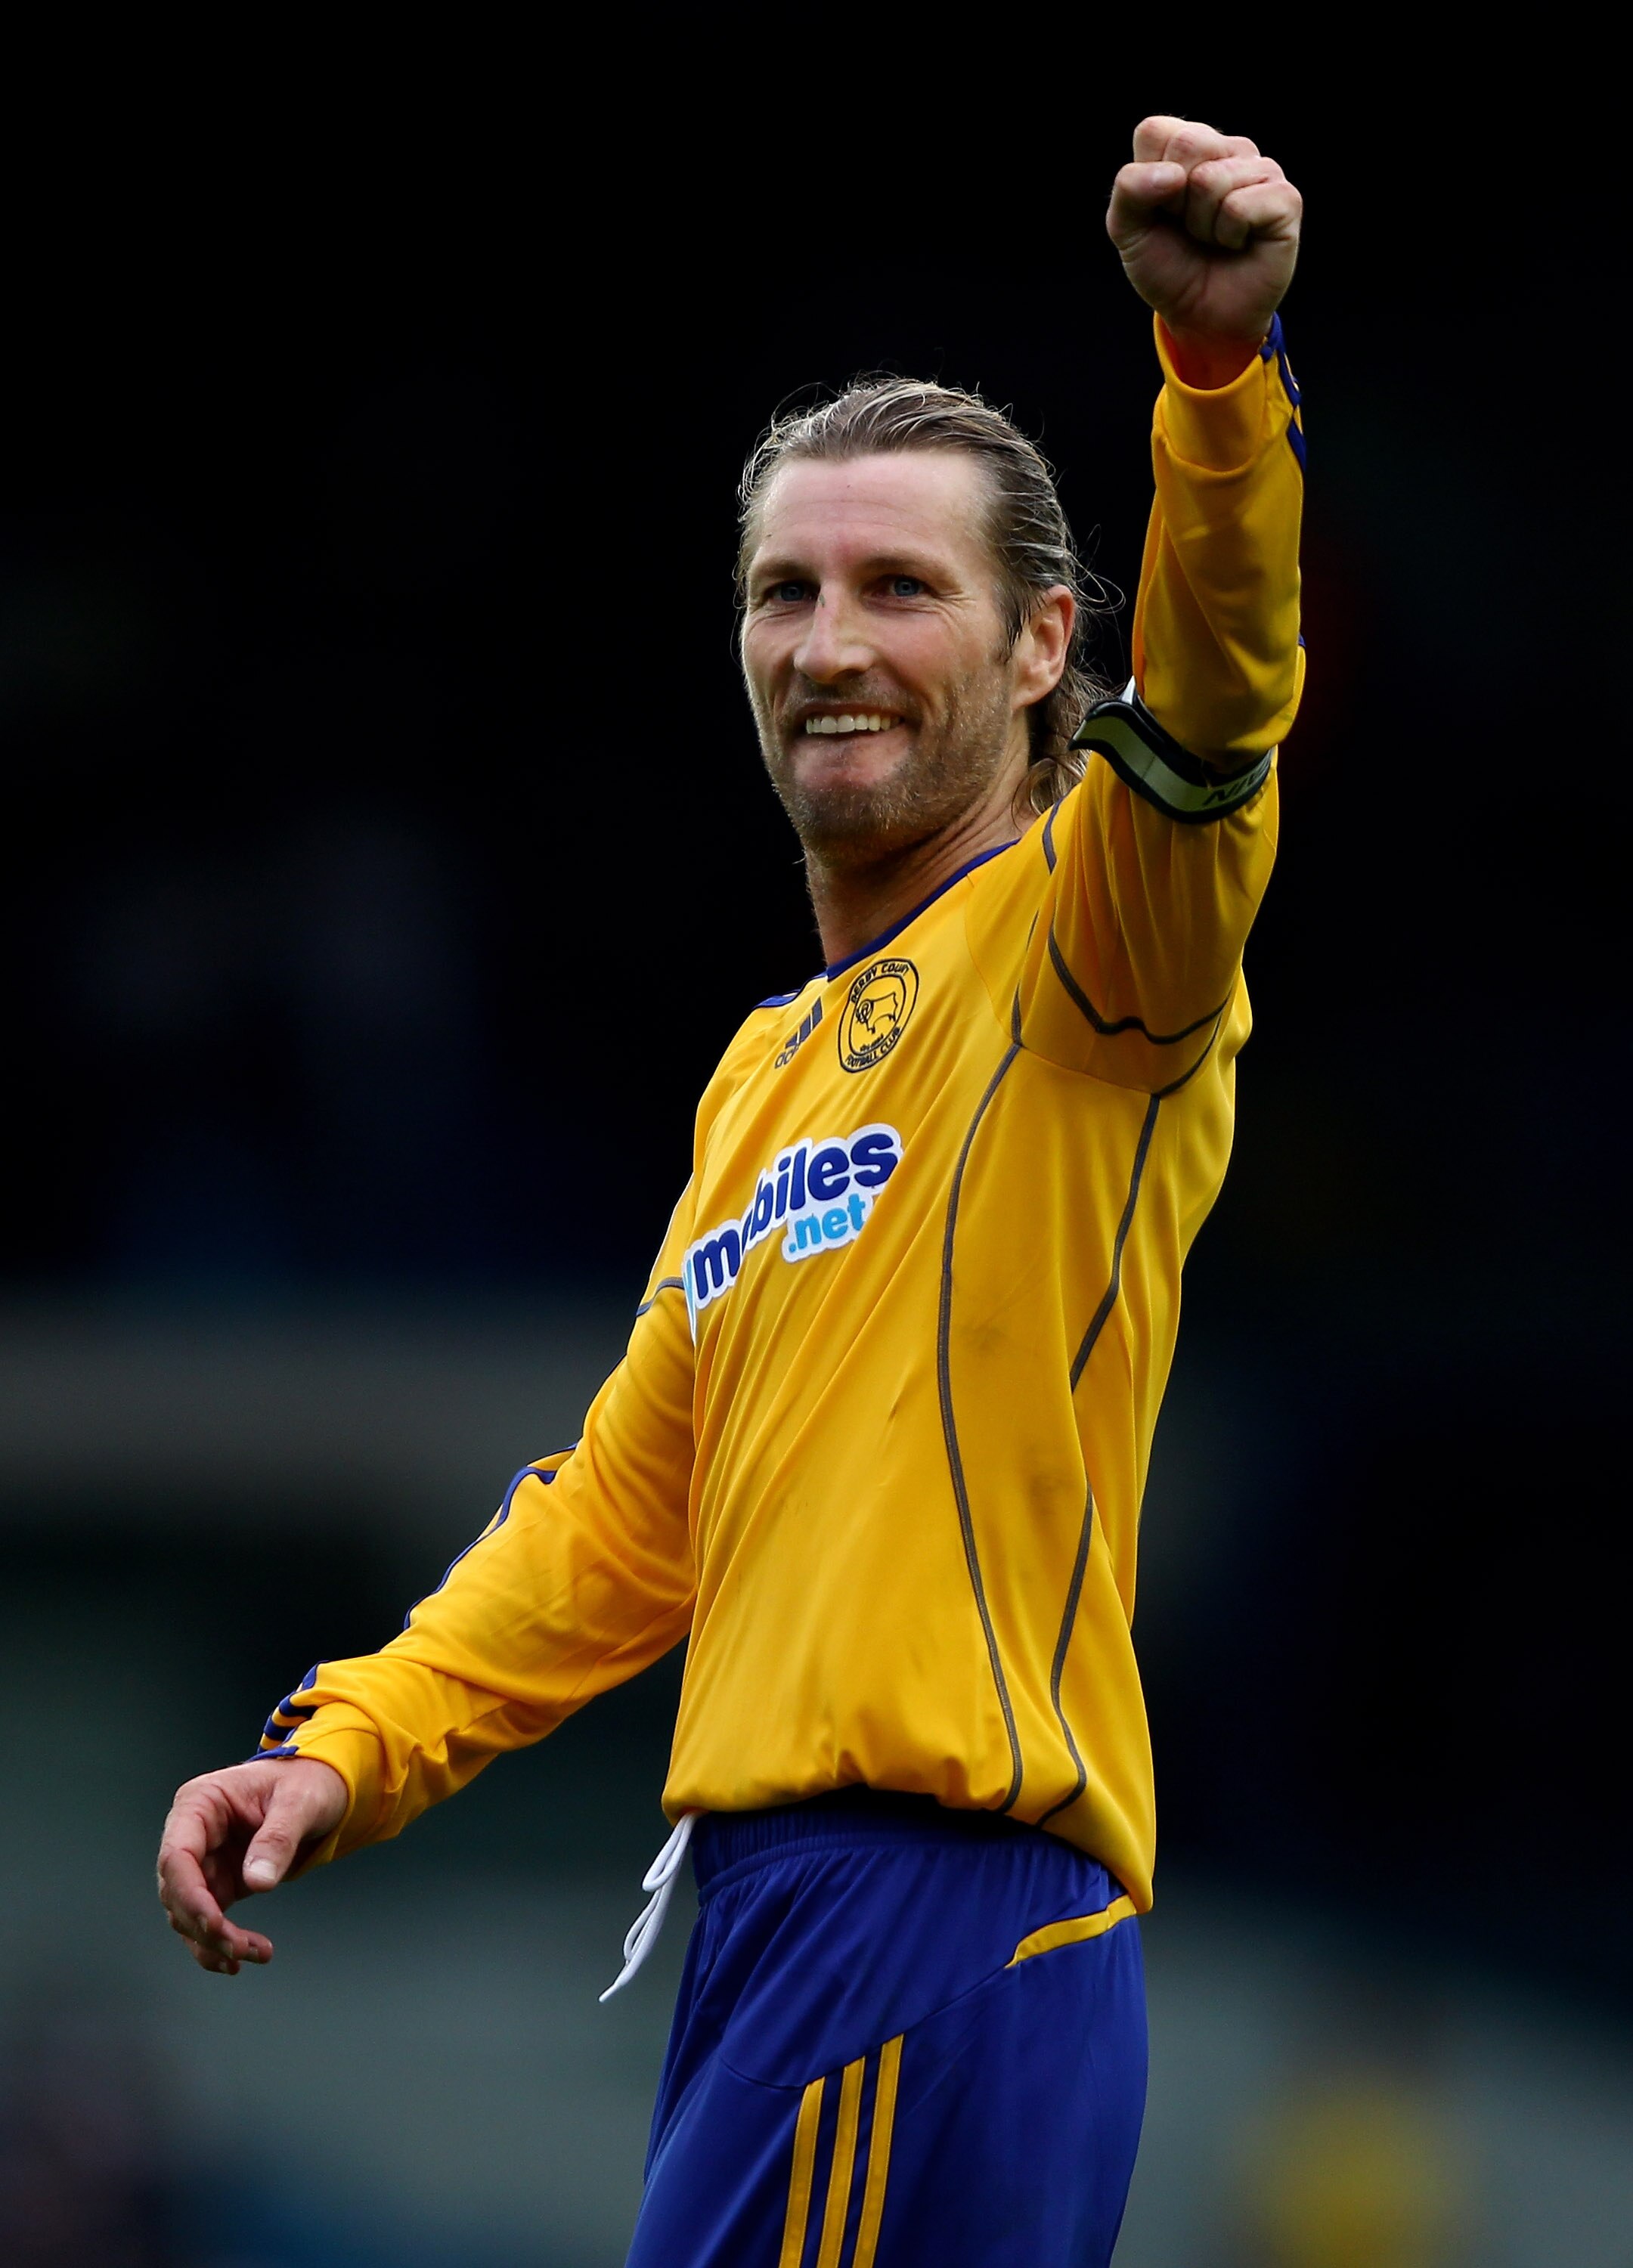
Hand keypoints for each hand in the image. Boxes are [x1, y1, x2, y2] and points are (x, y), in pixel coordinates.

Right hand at [156, 1756, 345, 1974]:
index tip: (214, 1925)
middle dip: (205, 1926)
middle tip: (240, 1949)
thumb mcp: (300, 1802)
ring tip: (255, 1953)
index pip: (177, 1856)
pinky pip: (208, 1919)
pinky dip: (221, 1942)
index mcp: (200, 1803)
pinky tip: (244, 1956)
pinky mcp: (218, 1882)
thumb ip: (278, 1839)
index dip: (189, 1895)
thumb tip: (258, 1883)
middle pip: (179, 1891)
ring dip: (214, 1941)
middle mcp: (193, 1833)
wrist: (320, 1788)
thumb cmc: (306, 1782)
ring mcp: (203, 1860)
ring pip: (189, 1913)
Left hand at [1107, 116, 1301, 384]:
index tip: (1162, 211)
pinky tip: (1239, 243)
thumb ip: (1128, 190)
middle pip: (1188, 144)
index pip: (1155, 131)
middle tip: (1190, 227)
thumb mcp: (1127, 231)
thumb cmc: (1168, 268)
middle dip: (1176, 201)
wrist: (1201, 317)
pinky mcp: (1284, 198)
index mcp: (1188, 145)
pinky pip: (1239, 205)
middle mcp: (1228, 148)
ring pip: (1211, 179)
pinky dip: (1229, 236)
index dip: (1149, 181)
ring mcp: (1260, 169)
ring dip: (1202, 225)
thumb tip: (1173, 175)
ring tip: (1215, 238)